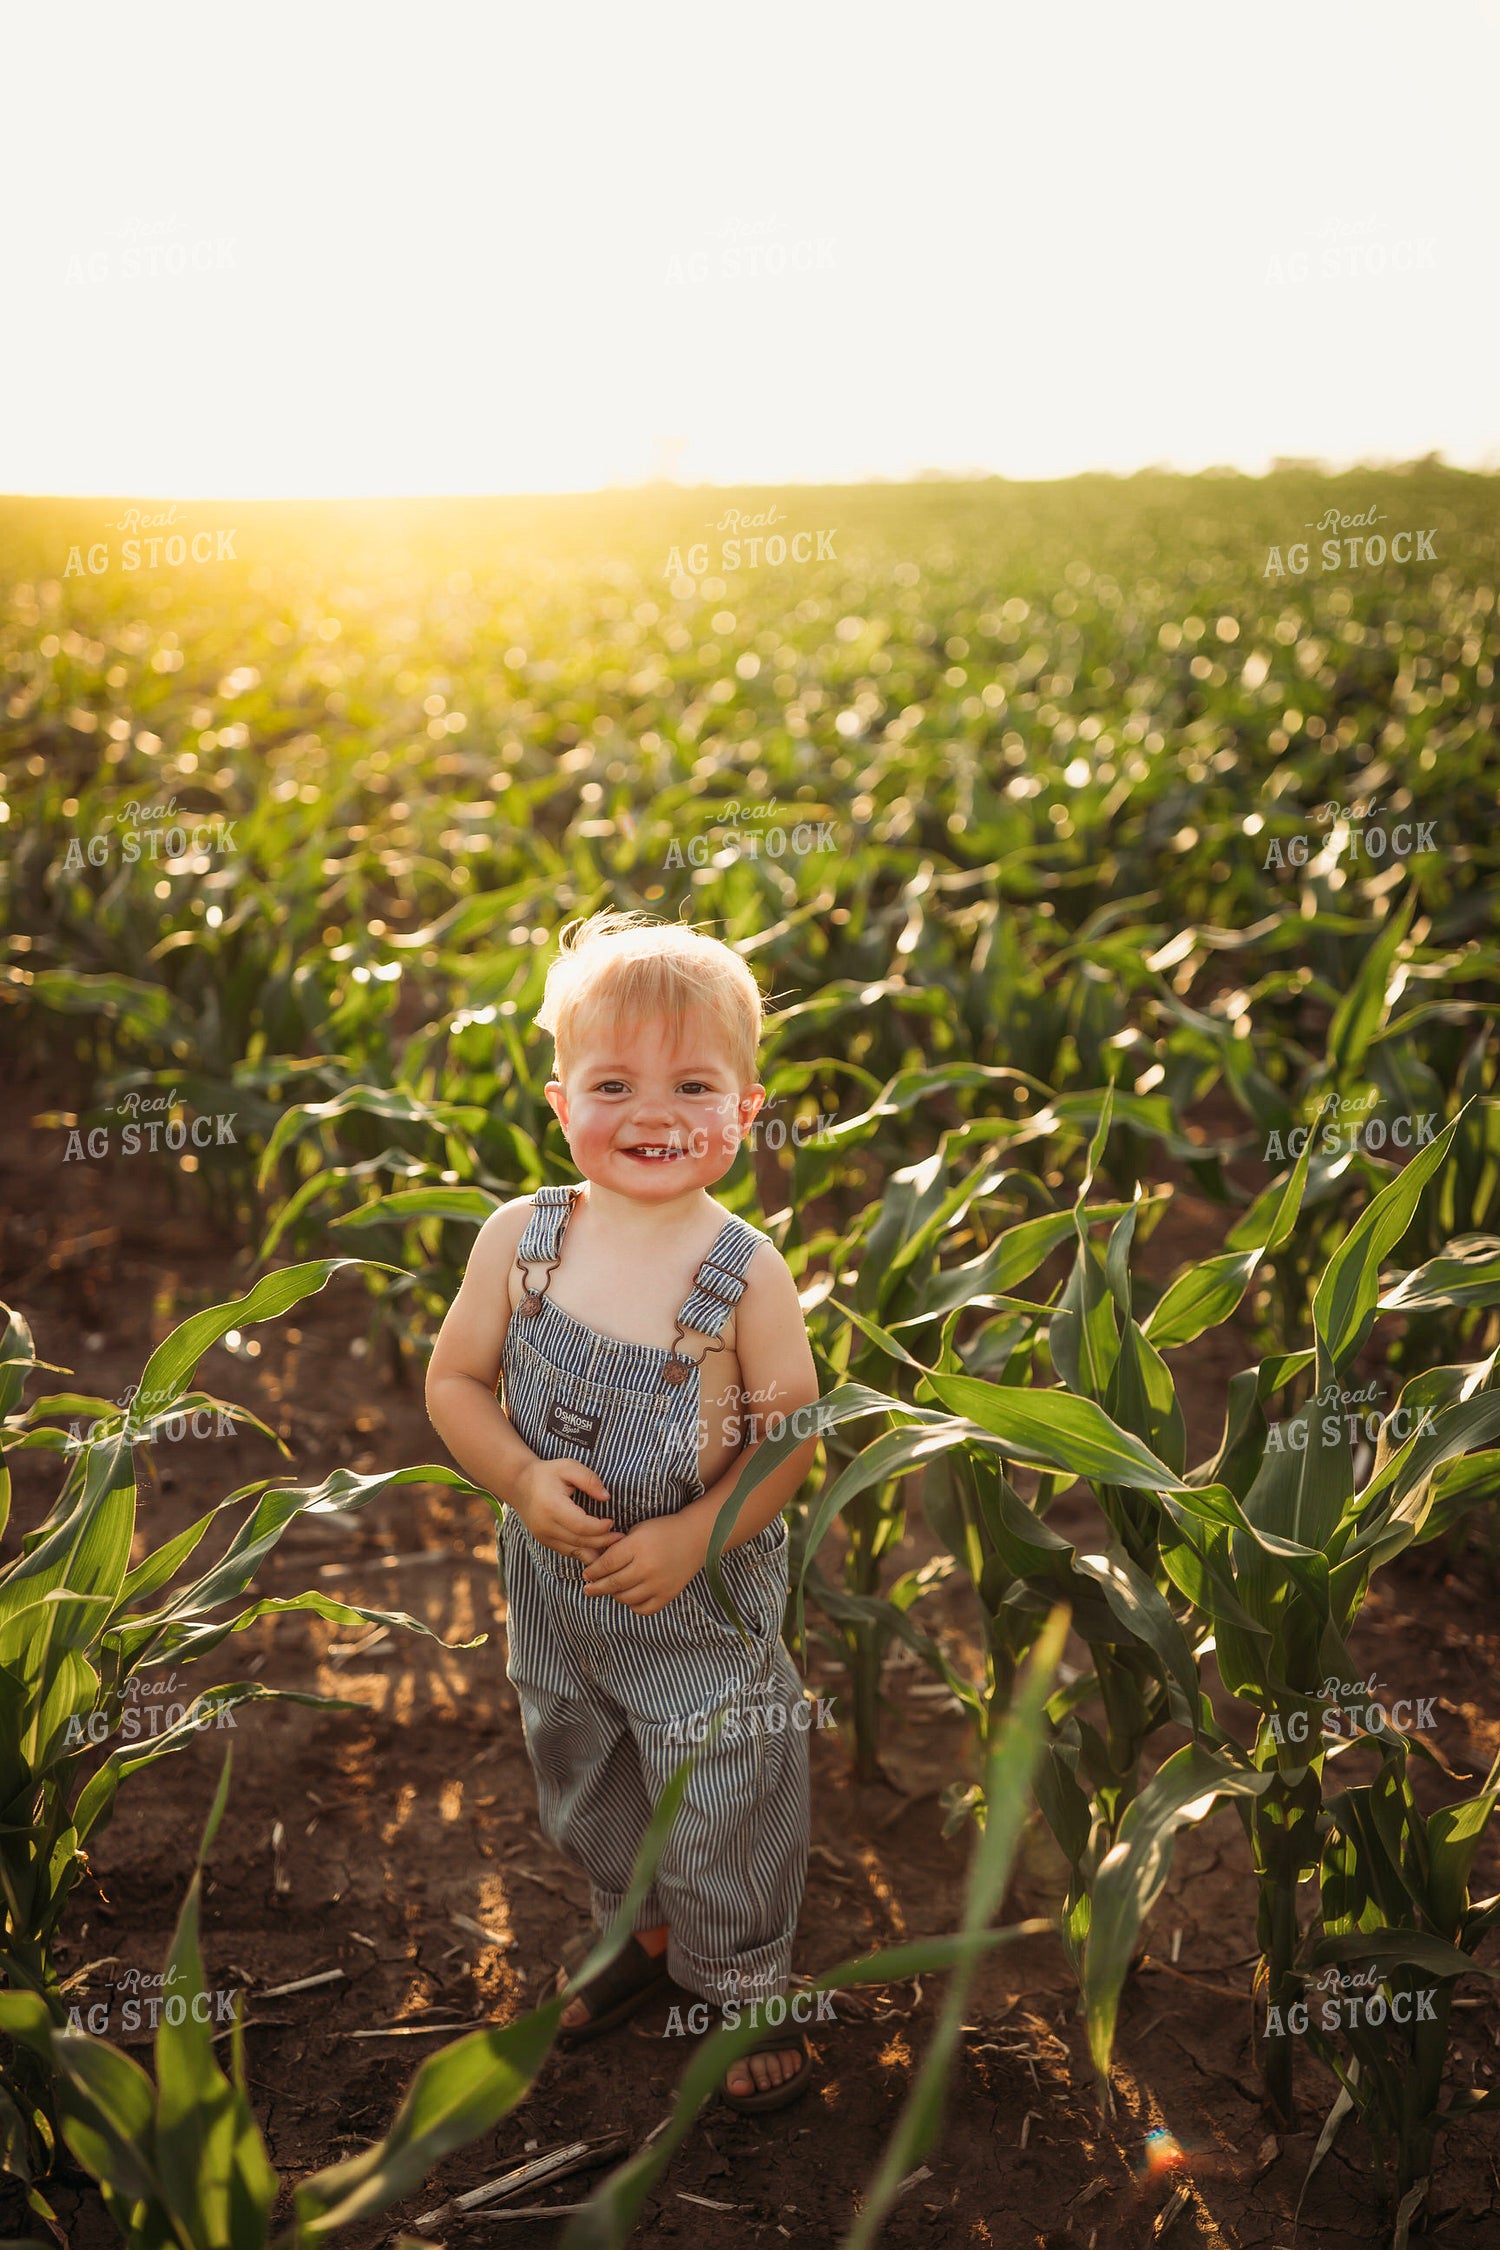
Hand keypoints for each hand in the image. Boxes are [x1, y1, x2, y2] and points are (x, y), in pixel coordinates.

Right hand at [512, 1456, 619, 1561]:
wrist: (519, 1484)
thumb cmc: (547, 1474)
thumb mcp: (568, 1466)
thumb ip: (589, 1479)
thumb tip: (606, 1497)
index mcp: (552, 1507)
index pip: (581, 1526)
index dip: (600, 1528)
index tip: (612, 1521)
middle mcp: (546, 1526)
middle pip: (580, 1541)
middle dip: (602, 1541)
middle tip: (620, 1538)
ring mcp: (544, 1536)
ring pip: (574, 1551)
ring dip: (595, 1551)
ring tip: (614, 1547)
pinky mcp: (545, 1541)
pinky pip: (567, 1552)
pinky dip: (584, 1553)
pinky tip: (599, 1550)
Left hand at [580, 1512, 704, 1616]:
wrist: (695, 1537)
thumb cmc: (662, 1531)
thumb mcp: (637, 1530)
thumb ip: (617, 1547)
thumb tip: (594, 1566)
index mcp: (638, 1546)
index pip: (606, 1564)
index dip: (593, 1571)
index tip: (586, 1574)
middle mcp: (647, 1566)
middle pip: (613, 1584)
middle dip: (596, 1588)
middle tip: (588, 1589)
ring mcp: (658, 1583)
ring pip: (625, 1598)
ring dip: (614, 1595)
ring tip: (611, 1590)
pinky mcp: (668, 1595)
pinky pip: (643, 1609)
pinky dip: (633, 1605)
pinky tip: (630, 1596)